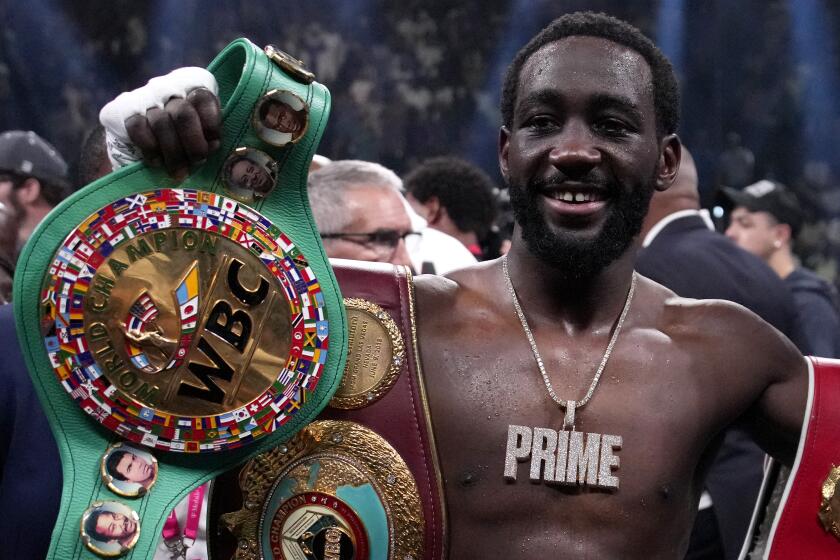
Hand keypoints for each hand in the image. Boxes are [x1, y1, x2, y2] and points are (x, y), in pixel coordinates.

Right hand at [99, 68, 221, 180]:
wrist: (136, 144)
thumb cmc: (182, 140)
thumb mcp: (202, 132)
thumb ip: (212, 134)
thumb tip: (222, 152)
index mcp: (192, 85)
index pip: (204, 97)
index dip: (211, 123)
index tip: (214, 144)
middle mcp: (167, 86)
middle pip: (184, 113)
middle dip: (193, 144)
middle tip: (198, 162)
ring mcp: (142, 97)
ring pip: (161, 123)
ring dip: (174, 153)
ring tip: (180, 172)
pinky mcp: (120, 111)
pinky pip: (138, 129)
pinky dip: (150, 150)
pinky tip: (156, 163)